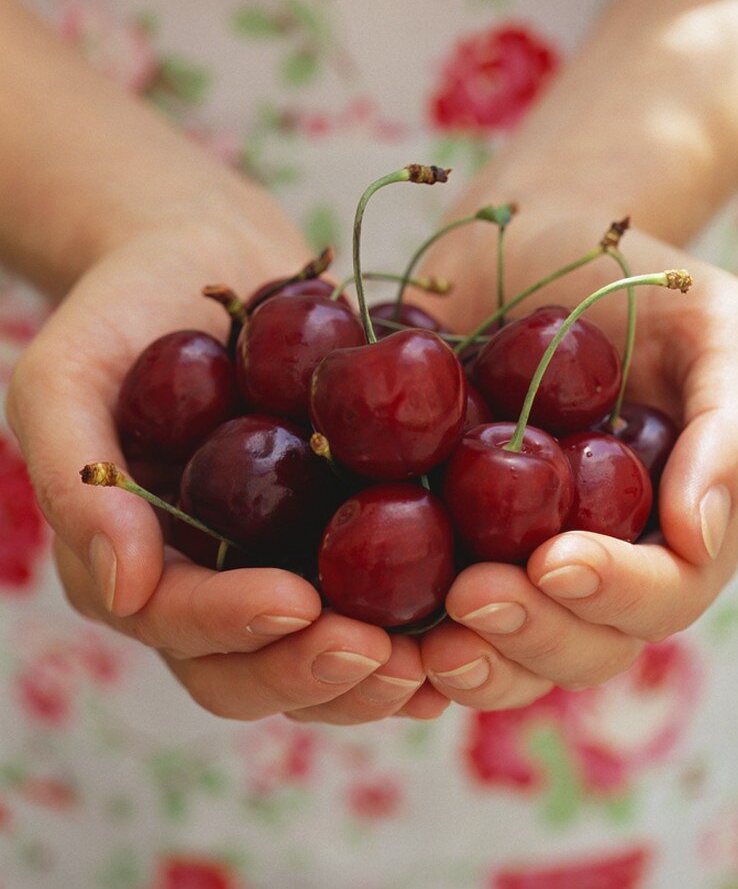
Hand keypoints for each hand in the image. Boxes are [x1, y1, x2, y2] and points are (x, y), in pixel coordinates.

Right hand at [6, 210, 446, 723]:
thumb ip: (75, 478)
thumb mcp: (65, 376)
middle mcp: (212, 582)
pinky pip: (381, 593)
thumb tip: (121, 588)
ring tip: (440, 657)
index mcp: (139, 564)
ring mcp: (281, 561)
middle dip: (316, 672)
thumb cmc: (122, 311)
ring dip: (380, 671)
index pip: (177, 622)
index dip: (231, 625)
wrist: (206, 260)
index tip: (295, 603)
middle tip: (383, 655)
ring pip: (325, 653)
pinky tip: (476, 613)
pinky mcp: (343, 528)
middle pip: (254, 670)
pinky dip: (423, 618)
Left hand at [415, 215, 737, 709]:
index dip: (618, 592)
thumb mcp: (716, 323)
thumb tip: (699, 536)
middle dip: (534, 636)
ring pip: (510, 654)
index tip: (554, 560)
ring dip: (473, 662)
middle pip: (585, 645)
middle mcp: (598, 555)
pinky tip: (370, 630)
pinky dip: (406, 641)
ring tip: (423, 640)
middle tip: (473, 597)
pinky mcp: (443, 538)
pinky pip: (430, 614)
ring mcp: (516, 555)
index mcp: (671, 521)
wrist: (519, 240)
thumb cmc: (625, 273)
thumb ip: (734, 424)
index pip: (666, 591)